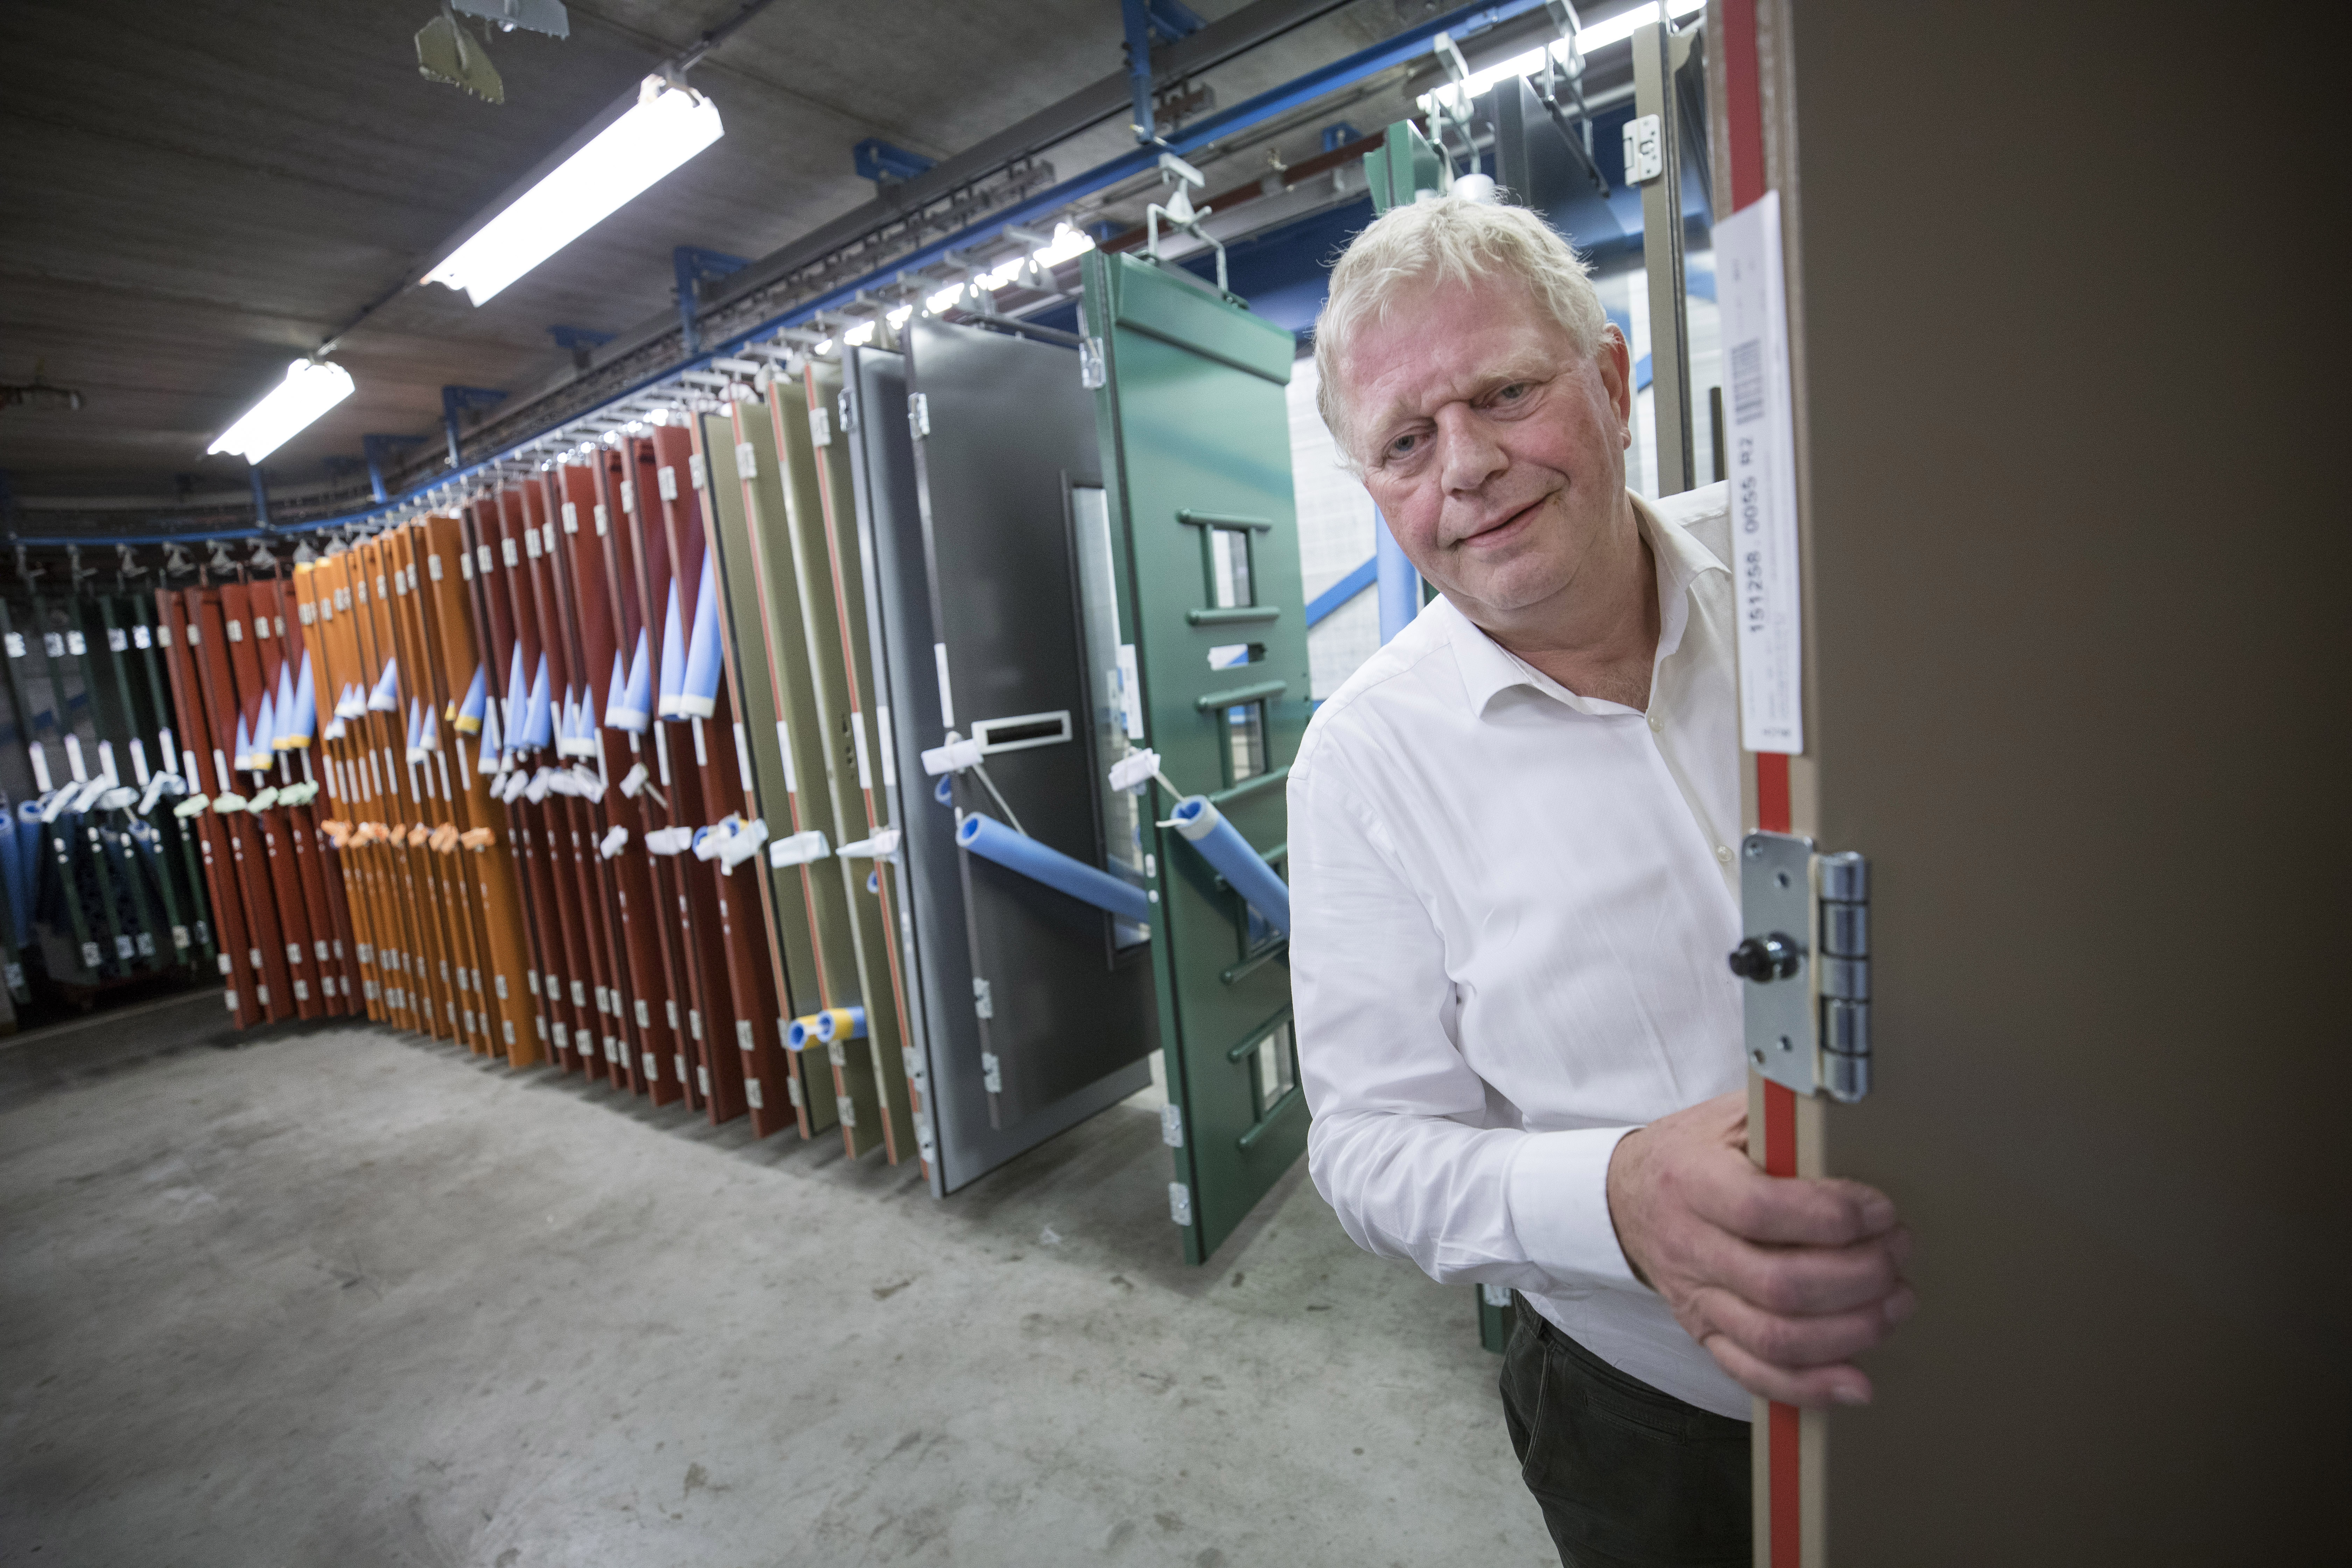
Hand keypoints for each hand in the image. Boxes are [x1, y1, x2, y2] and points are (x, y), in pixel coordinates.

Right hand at [1605, 1091, 1913, 1407]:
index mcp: (1691, 1180)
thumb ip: (1785, 1116)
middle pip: (1779, 1285)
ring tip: (1895, 1304)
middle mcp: (1690, 1246)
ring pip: (1775, 1338)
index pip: (1760, 1210)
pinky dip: (1810, 1388)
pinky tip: (1857, 1382)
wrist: (1627, 1197)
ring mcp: (1696, 1298)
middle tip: (1898, 1254)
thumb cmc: (1694, 1153)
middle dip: (1858, 1277)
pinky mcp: (1706, 1333)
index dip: (1831, 1216)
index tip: (1881, 1210)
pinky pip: (1754, 1374)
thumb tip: (1854, 1111)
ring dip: (1850, 1331)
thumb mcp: (1731, 1116)